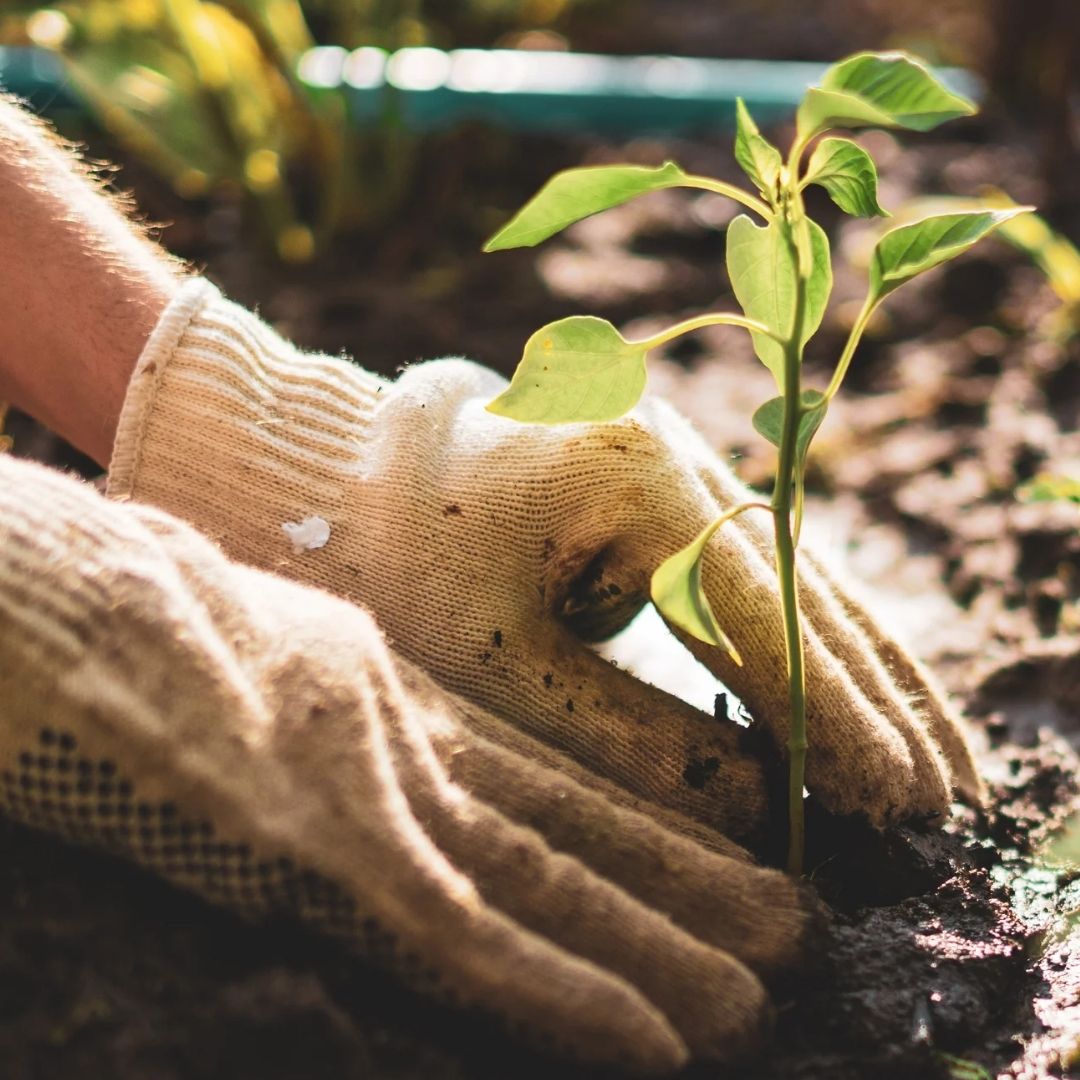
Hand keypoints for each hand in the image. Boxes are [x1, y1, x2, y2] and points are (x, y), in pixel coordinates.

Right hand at [0, 454, 816, 1071]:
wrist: (29, 578)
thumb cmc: (101, 611)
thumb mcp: (229, 647)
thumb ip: (309, 701)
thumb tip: (353, 754)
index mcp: (365, 688)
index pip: (526, 769)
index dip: (627, 822)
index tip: (719, 856)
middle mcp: (384, 727)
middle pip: (557, 819)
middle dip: (677, 876)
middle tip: (796, 920)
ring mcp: (350, 779)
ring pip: (539, 877)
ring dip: (656, 936)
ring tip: (770, 977)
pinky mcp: (302, 834)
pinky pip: (458, 932)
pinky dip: (561, 991)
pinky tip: (660, 1041)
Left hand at [109, 281, 980, 838]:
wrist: (346, 473)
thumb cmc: (396, 560)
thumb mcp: (497, 661)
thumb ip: (625, 736)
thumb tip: (753, 810)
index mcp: (634, 477)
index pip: (760, 615)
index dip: (831, 716)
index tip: (894, 798)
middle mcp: (677, 456)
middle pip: (804, 591)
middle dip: (880, 700)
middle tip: (950, 796)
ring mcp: (677, 465)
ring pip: (796, 580)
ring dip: (867, 671)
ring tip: (936, 755)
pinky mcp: (664, 491)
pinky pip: (758, 572)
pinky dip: (810, 640)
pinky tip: (856, 692)